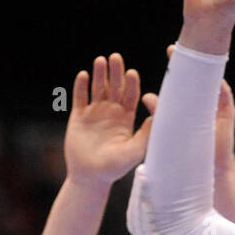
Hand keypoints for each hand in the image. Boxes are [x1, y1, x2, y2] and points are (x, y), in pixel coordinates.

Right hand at [64, 55, 153, 186]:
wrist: (90, 177)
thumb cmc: (116, 167)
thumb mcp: (135, 151)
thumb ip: (145, 134)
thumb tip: (156, 116)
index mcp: (127, 117)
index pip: (132, 95)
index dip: (132, 84)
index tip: (132, 74)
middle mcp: (111, 112)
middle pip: (115, 86)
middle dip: (116, 72)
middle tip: (116, 57)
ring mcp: (94, 113)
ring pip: (97, 88)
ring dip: (100, 74)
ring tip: (101, 60)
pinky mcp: (78, 117)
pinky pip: (79, 98)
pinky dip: (81, 86)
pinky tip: (83, 75)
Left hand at [147, 48, 234, 173]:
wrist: (207, 167)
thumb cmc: (188, 149)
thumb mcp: (170, 128)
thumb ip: (161, 112)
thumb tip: (146, 96)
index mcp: (191, 103)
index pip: (186, 79)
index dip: (179, 66)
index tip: (171, 51)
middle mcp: (206, 101)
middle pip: (200, 77)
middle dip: (193, 62)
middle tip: (181, 49)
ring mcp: (218, 106)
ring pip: (214, 84)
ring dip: (208, 70)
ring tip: (201, 58)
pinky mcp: (228, 114)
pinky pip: (226, 97)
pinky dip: (221, 88)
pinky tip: (216, 79)